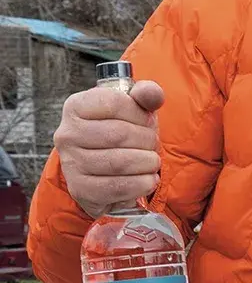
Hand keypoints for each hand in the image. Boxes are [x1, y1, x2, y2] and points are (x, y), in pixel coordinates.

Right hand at [55, 79, 164, 216]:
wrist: (104, 171)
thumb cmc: (121, 133)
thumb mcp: (133, 109)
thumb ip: (145, 96)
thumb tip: (152, 93)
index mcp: (76, 106)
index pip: (114, 102)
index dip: (140, 113)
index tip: (147, 121)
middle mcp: (67, 134)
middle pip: (120, 134)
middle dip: (148, 140)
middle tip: (153, 145)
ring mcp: (71, 163)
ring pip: (120, 162)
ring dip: (147, 163)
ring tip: (152, 161)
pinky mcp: (81, 188)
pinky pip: (118, 187)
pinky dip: (142, 184)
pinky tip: (148, 179)